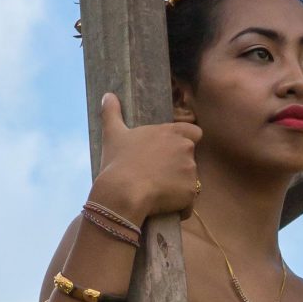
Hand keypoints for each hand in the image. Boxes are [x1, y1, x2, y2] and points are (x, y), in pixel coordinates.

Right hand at [92, 92, 201, 222]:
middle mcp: (186, 149)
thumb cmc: (118, 161)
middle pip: (190, 158)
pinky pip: (188, 201)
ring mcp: (191, 171)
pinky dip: (179, 204)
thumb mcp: (113, 134)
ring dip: (178, 185)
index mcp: (172, 132)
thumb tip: (108, 95)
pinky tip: (162, 205)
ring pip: (189, 180)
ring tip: (156, 191)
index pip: (194, 132)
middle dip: (178, 165)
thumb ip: (112, 112)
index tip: (170, 152)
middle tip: (157, 174)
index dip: (186, 141)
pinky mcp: (191, 193)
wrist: (123, 192)